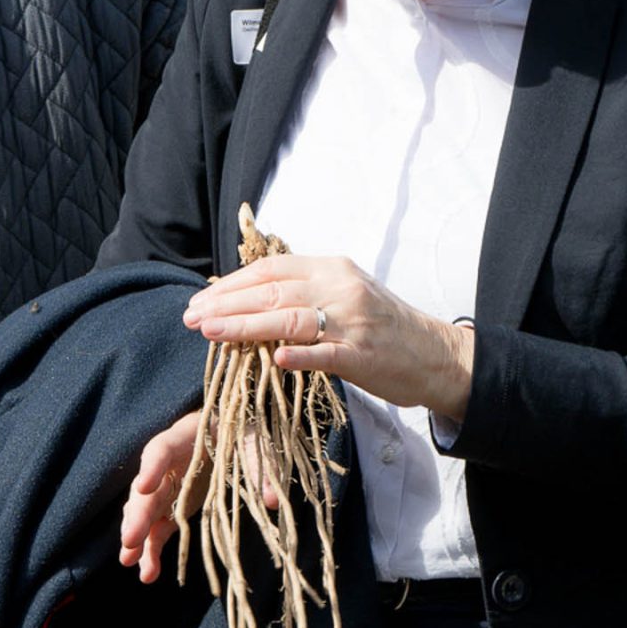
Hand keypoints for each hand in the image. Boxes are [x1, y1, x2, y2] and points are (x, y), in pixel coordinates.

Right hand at [119, 402, 295, 584]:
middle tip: (130, 539)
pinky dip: (152, 550)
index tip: (142, 487)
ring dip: (138, 537)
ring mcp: (168, 486)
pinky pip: (158, 529)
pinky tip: (147, 573)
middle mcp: (169, 463)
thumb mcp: (257, 441)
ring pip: (146, 512)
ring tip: (129, 561)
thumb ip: (263, 466)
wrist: (235, 428)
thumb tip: (272, 501)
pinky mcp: (174, 507)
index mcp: (186, 436)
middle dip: (138, 515)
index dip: (151, 467)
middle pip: (148, 488)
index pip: (162, 449)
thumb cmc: (243, 430)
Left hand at [185, 253, 476, 419]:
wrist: (435, 354)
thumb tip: (246, 296)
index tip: (202, 298)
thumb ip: (302, 291)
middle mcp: (340, 289)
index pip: (271, 269)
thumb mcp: (343, 293)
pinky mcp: (363, 357)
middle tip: (191, 317)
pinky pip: (325, 354)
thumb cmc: (381, 326)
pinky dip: (298, 356)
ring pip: (290, 319)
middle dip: (226, 304)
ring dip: (245, 326)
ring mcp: (353, 323)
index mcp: (332, 269)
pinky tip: (272, 358)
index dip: (232, 283)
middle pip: (273, 292)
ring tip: (211, 332)